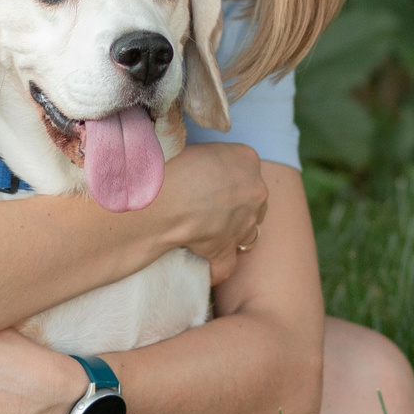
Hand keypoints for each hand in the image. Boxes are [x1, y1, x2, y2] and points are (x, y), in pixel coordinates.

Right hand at [155, 141, 267, 284]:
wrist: (158, 197)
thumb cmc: (167, 162)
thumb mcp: (193, 144)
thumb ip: (206, 157)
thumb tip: (195, 166)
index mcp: (247, 159)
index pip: (247, 169)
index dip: (229, 178)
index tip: (210, 182)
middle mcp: (254, 191)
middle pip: (253, 201)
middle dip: (236, 206)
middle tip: (207, 207)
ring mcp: (244, 224)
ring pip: (247, 233)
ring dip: (231, 234)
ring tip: (203, 232)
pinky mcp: (225, 251)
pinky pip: (225, 266)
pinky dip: (213, 268)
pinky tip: (198, 265)